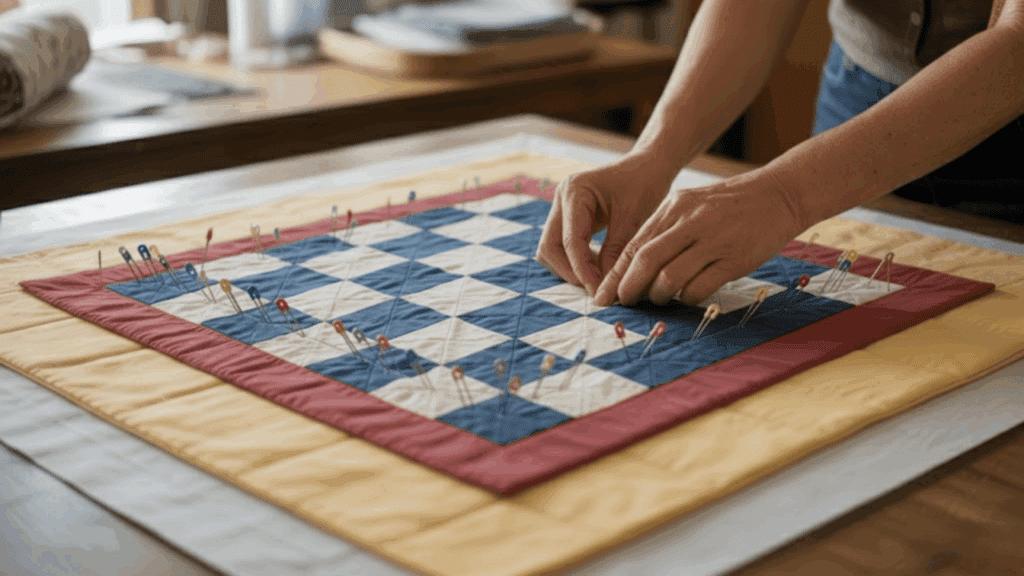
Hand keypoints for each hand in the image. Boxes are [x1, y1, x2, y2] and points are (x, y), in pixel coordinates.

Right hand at [535, 159, 673, 294]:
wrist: (647, 167)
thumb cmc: (643, 185)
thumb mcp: (634, 219)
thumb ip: (615, 252)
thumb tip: (605, 288)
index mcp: (575, 192)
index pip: (570, 240)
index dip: (582, 269)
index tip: (598, 291)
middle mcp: (561, 198)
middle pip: (549, 247)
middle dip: (569, 271)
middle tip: (595, 288)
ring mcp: (561, 208)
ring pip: (550, 249)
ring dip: (569, 268)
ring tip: (598, 277)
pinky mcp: (567, 217)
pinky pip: (561, 246)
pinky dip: (574, 260)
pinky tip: (597, 266)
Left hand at [593, 168, 806, 306]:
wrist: (778, 195)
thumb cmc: (729, 205)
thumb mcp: (691, 206)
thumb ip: (664, 231)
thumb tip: (633, 267)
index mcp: (675, 207)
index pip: (636, 245)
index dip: (616, 274)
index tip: (604, 295)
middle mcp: (691, 222)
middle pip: (647, 261)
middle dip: (628, 288)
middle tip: (622, 304)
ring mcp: (713, 240)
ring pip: (670, 277)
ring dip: (658, 295)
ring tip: (658, 299)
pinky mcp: (734, 259)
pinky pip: (700, 287)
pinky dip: (687, 298)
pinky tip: (686, 297)